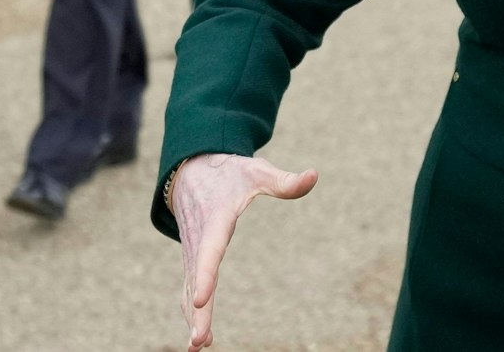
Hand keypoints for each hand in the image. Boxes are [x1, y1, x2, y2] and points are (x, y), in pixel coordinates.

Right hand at [172, 154, 317, 351]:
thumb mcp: (257, 172)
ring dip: (193, 318)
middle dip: (197, 312)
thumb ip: (284, 180)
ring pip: (189, 288)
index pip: (208, 250)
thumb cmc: (229, 173)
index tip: (200, 300)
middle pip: (196, 280)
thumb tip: (314, 176)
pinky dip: (190, 311)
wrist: (191, 169)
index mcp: (214, 220)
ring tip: (198, 347)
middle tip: (199, 341)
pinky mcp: (191, 258)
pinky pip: (189, 287)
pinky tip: (200, 334)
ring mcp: (191, 251)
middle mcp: (198, 239)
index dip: (204, 275)